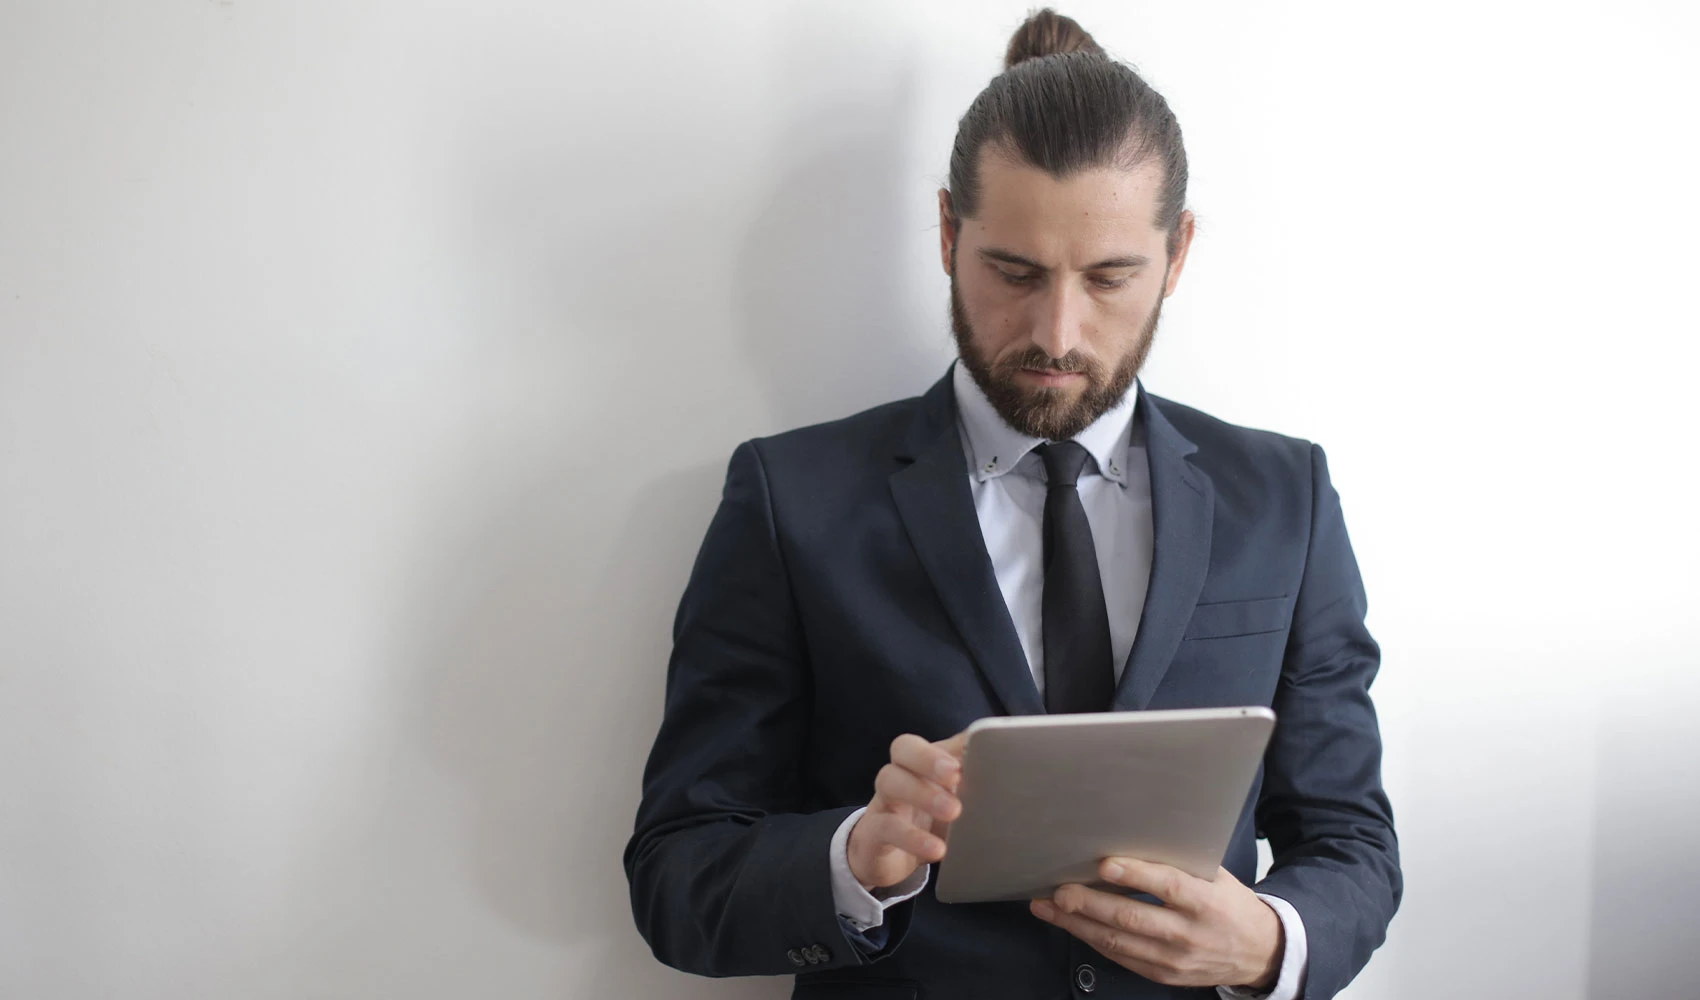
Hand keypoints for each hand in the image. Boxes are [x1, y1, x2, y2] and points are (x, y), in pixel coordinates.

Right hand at [845, 730, 967, 891]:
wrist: (890, 857)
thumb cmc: (929, 819)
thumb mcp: (953, 798)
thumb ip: (974, 777)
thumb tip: (1004, 757)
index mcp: (921, 761)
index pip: (933, 736)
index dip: (946, 743)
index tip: (971, 753)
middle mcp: (899, 773)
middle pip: (903, 749)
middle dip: (929, 757)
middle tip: (956, 774)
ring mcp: (883, 801)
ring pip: (890, 781)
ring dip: (923, 794)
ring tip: (954, 812)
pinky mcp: (873, 832)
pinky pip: (887, 827)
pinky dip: (912, 837)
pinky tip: (937, 849)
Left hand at [1030, 858, 1283, 990]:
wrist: (1258, 952)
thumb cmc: (1229, 903)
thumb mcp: (1216, 876)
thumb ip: (1180, 862)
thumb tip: (1131, 835)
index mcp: (1207, 902)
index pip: (1169, 886)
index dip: (1135, 875)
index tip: (1104, 864)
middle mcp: (1190, 934)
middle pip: (1133, 918)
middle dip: (1090, 904)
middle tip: (1059, 890)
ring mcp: (1174, 959)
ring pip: (1118, 942)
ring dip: (1077, 924)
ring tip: (1047, 907)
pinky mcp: (1162, 975)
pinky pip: (1120, 956)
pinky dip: (1092, 939)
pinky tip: (1070, 924)